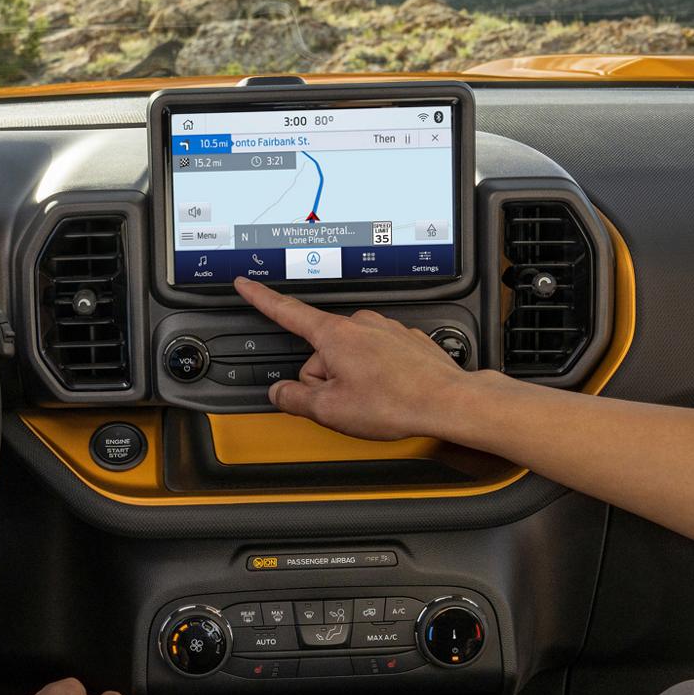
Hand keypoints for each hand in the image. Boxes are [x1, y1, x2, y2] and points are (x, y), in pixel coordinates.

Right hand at [233, 276, 478, 440]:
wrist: (447, 401)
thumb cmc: (395, 402)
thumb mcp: (330, 411)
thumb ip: (295, 399)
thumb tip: (281, 393)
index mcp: (334, 335)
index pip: (286, 311)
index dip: (261, 298)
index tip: (246, 284)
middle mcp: (359, 324)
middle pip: (321, 351)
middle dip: (325, 378)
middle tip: (345, 402)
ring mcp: (385, 330)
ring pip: (350, 356)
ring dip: (352, 378)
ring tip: (373, 400)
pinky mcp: (405, 341)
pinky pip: (376, 358)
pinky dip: (377, 376)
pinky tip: (390, 392)